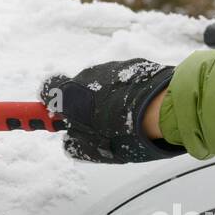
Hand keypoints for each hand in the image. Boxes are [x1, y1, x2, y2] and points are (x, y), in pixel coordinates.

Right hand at [40, 59, 182, 163]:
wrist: (167, 108)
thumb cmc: (125, 133)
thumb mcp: (94, 149)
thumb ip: (75, 144)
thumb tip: (71, 139)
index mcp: (72, 94)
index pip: (47, 89)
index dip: (49, 104)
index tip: (57, 117)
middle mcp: (89, 74)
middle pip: (77, 88)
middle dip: (82, 105)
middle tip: (97, 126)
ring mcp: (113, 67)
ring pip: (102, 83)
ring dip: (106, 99)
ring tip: (125, 119)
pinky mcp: (136, 64)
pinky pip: (122, 79)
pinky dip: (125, 92)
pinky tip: (139, 108)